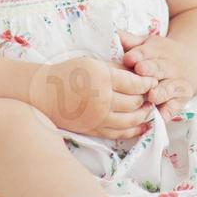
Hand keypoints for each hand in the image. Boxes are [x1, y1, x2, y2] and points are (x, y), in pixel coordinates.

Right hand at [31, 53, 156, 140]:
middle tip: (153, 95)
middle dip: (147, 99)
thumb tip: (139, 77)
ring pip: (131, 120)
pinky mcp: (94, 130)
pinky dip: (134, 130)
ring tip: (149, 110)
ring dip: (144, 116)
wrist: (44, 93)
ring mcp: (98, 117)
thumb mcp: (92, 63)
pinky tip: (141, 126)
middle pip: (135, 103)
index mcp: (102, 78)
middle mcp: (102, 100)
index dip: (147, 83)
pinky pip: (119, 133)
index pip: (135, 84)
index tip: (152, 81)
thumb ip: (116, 69)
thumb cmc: (68, 74)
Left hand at [117, 29, 196, 121]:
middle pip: (157, 69)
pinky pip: (175, 106)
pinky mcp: (181, 98)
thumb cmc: (160, 55)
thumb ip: (131, 41)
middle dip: (149, 70)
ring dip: (160, 92)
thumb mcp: (148, 44)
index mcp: (156, 52)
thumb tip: (114, 33)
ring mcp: (176, 83)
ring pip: (167, 88)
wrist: (194, 60)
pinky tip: (161, 116)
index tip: (129, 58)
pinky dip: (168, 112)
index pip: (145, 52)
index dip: (137, 55)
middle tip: (140, 71)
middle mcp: (167, 67)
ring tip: (152, 96)